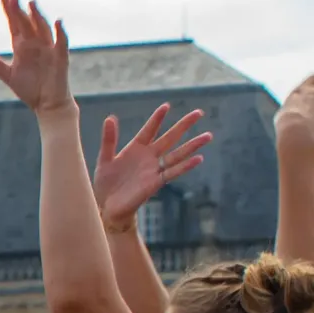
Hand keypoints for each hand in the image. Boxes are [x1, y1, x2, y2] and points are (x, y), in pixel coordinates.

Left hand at [0, 0, 73, 112]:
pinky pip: (61, 43)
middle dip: (20, 10)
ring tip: (31, 3)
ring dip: (37, 16)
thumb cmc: (29, 89)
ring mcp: (48, 49)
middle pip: (26, 23)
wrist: (47, 105)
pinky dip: (60, 33)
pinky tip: (57, 22)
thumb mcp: (7, 75)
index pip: (14, 22)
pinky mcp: (60, 58)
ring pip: (42, 28)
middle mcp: (35, 43)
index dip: (9, 8)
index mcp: (22, 46)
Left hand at [92, 104, 211, 226]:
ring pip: (177, 154)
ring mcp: (154, 170)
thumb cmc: (105, 183)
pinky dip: (185, 166)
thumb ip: (109, 140)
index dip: (157, 118)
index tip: (166, 105)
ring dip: (192, 145)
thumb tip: (110, 117)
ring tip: (208, 135)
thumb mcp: (105, 159)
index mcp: (136, 148)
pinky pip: (172, 173)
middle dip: (184, 125)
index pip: (149, 130)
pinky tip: (198, 159)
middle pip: (170, 138)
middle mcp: (148, 157)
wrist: (106, 207)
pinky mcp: (155, 183)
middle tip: (199, 112)